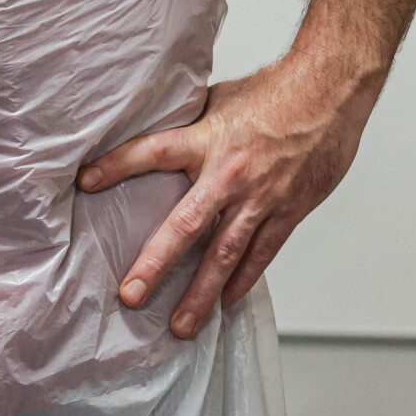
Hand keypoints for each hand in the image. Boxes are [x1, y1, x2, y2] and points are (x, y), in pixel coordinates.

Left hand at [76, 55, 375, 339]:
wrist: (330, 92)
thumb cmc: (275, 90)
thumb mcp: (220, 98)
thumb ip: (191, 123)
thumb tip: (160, 129)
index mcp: (206, 139)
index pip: (151, 152)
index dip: (116, 165)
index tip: (85, 182)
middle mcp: (230, 175)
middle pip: (185, 226)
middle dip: (156, 264)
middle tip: (132, 296)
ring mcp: (261, 199)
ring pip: (225, 256)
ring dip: (201, 294)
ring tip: (181, 325)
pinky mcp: (288, 211)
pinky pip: (262, 254)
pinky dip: (243, 280)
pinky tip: (226, 302)